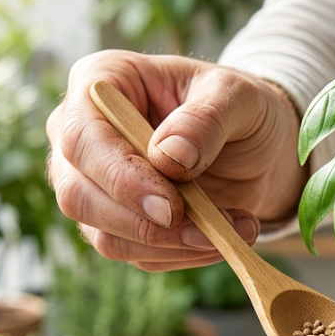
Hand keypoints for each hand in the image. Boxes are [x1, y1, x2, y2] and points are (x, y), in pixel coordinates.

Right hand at [47, 50, 305, 270]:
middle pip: (79, 194)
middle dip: (145, 223)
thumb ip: (207, 118)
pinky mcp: (111, 223)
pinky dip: (180, 254)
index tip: (172, 207)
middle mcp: (81, 134)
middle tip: (208, 230)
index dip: (121, 177)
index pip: (83, 136)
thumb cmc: (238, 109)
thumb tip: (170, 155)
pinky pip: (132, 253)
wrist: (255, 147)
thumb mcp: (238, 96)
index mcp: (102, 81)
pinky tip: (220, 238)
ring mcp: (90, 183)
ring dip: (171, 245)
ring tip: (232, 230)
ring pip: (104, 234)